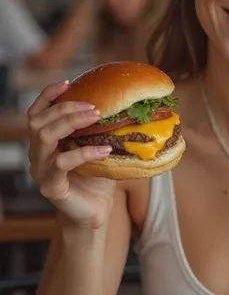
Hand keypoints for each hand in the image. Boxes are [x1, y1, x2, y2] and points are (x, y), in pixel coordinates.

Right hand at [27, 81, 115, 228]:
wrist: (95, 212)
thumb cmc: (96, 178)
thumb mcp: (97, 146)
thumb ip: (100, 128)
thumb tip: (126, 103)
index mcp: (45, 142)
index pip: (36, 112)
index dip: (48, 95)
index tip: (69, 82)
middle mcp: (37, 154)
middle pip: (38, 121)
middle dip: (65, 108)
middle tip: (93, 106)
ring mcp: (41, 170)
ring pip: (44, 137)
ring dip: (71, 123)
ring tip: (96, 118)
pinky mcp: (51, 186)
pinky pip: (62, 162)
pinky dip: (85, 152)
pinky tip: (105, 150)